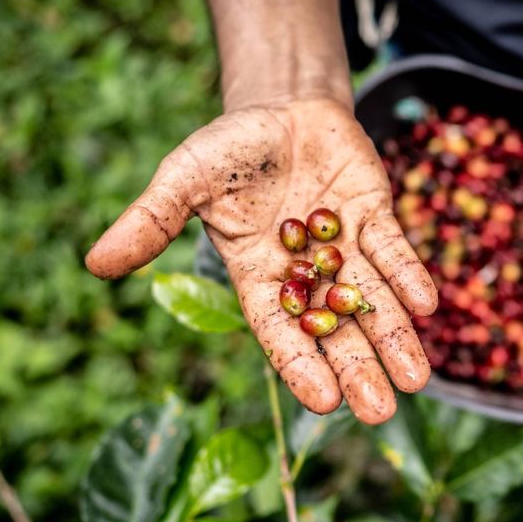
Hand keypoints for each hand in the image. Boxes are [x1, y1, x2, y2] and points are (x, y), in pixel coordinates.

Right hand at [85, 98, 436, 423]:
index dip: (301, 365)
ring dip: (396, 337)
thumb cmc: (227, 151)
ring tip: (417, 380)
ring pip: (374, 301)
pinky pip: (393, 251)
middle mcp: (307, 274)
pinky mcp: (374, 216)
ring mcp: (345, 247)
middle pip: (337, 331)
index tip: (324, 403)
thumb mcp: (182, 180)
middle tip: (381, 413)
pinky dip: (408, 276)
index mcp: (259, 277)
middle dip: (359, 369)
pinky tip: (427, 305)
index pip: (281, 332)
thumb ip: (151, 222)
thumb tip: (95, 263)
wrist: (278, 109)